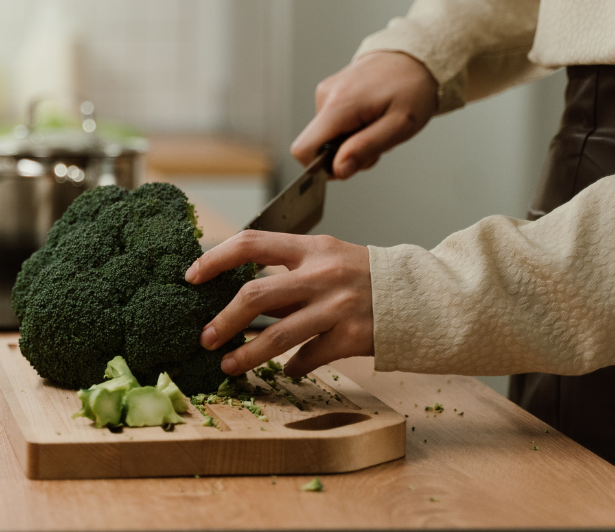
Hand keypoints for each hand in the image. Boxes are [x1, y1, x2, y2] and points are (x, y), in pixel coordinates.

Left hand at [184, 230, 373, 377]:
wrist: (423, 296)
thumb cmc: (365, 277)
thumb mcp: (327, 260)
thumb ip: (288, 274)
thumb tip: (238, 294)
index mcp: (311, 248)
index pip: (251, 243)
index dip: (215, 258)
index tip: (192, 276)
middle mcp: (321, 274)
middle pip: (255, 296)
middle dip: (223, 320)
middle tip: (204, 337)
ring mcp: (338, 307)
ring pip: (278, 336)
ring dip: (246, 354)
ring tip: (227, 365)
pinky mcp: (352, 337)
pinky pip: (309, 358)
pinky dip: (292, 368)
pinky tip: (286, 371)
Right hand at [291, 51, 438, 178]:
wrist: (416, 57)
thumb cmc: (413, 89)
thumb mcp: (400, 126)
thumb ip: (366, 148)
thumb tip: (338, 169)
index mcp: (339, 105)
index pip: (303, 149)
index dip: (321, 167)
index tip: (349, 165)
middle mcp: (326, 96)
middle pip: (317, 145)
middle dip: (345, 154)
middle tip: (377, 141)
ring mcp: (326, 92)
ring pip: (326, 136)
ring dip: (352, 141)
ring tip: (377, 125)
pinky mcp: (330, 92)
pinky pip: (332, 123)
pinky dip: (352, 128)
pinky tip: (371, 117)